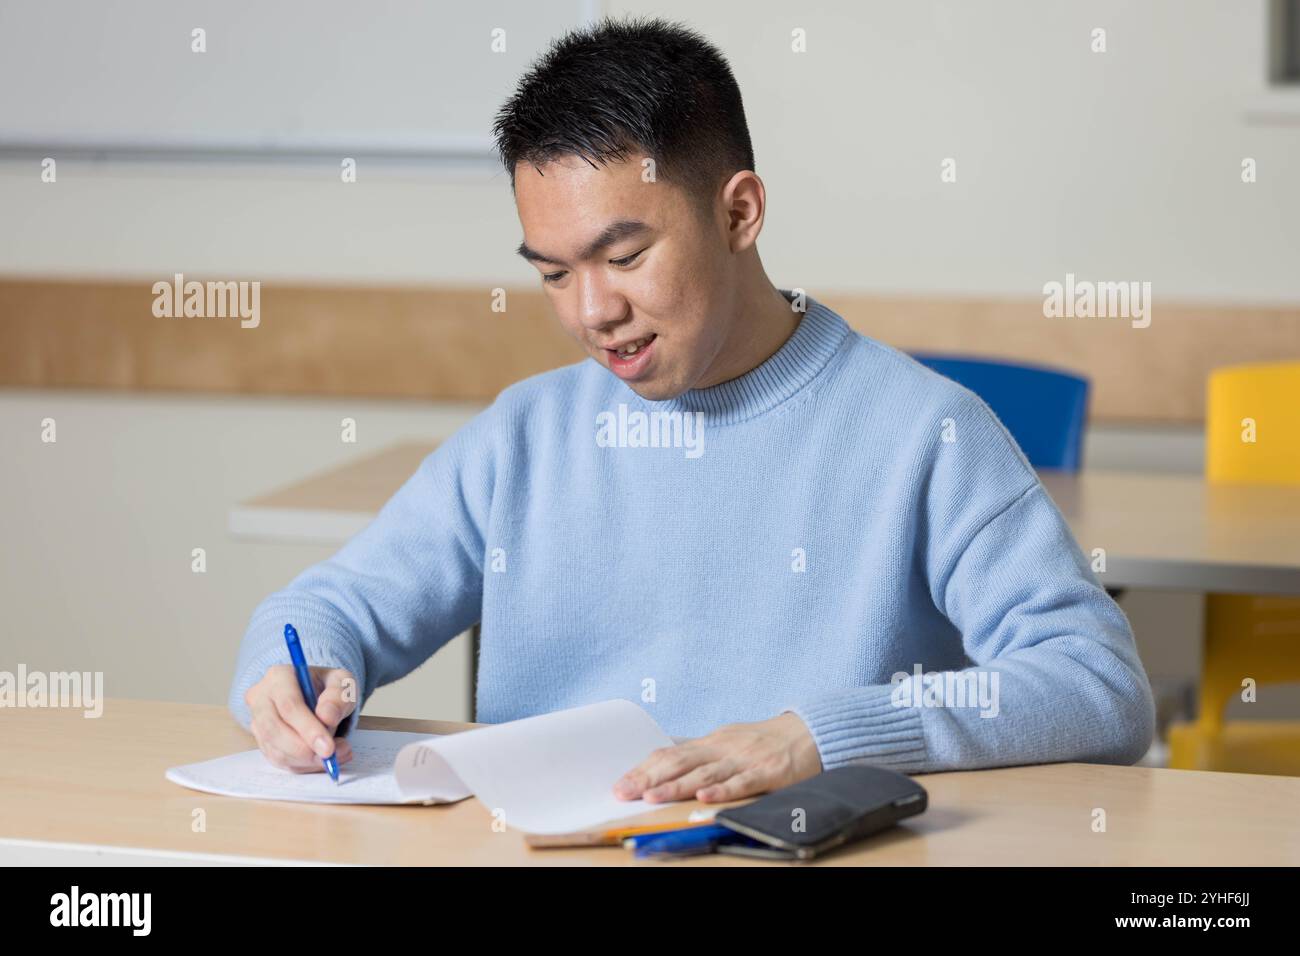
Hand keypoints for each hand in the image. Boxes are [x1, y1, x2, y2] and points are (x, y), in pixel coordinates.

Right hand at [245, 665, 356, 772]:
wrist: (318, 696)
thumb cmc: (329, 687)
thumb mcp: (343, 683)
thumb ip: (338, 697)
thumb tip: (326, 718)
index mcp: (279, 676)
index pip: (289, 705)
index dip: (308, 729)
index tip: (328, 747)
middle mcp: (261, 698)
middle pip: (275, 730)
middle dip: (304, 749)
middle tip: (330, 758)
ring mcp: (257, 721)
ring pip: (275, 749)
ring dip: (305, 760)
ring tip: (334, 757)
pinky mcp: (262, 741)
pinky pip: (277, 760)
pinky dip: (301, 765)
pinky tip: (321, 760)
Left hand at [613, 712, 822, 803]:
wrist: (810, 731)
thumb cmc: (764, 741)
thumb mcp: (728, 740)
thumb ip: (699, 752)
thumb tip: (664, 758)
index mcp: (711, 742)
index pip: (669, 753)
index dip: (643, 769)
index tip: (620, 784)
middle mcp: (723, 748)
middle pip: (680, 762)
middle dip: (649, 778)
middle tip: (624, 792)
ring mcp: (745, 758)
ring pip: (706, 773)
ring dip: (677, 786)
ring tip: (653, 796)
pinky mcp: (769, 771)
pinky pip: (743, 782)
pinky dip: (723, 789)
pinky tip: (706, 796)